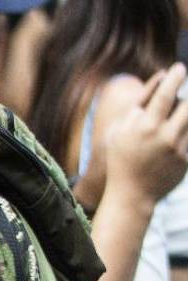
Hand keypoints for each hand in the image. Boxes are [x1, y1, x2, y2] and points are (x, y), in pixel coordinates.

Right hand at [99, 63, 187, 204]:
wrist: (132, 194)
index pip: (166, 95)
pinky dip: (183, 130)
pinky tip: (169, 137)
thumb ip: (139, 102)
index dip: (175, 78)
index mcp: (144, 127)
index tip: (179, 67)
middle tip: (180, 92)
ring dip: (185, 112)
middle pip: (186, 105)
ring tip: (173, 116)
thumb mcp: (119, 129)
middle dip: (185, 96)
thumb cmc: (121, 157)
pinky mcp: (187, 160)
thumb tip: (160, 77)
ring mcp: (178, 149)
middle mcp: (165, 136)